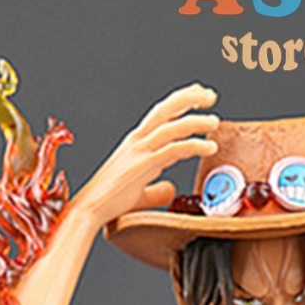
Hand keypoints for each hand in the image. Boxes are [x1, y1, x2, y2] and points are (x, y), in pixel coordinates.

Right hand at [74, 82, 219, 226]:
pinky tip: (210, 147)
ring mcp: (140, 151)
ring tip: (214, 121)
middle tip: (210, 95)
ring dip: (196, 121)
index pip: (161, 114)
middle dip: (189, 98)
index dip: (180, 102)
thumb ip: (156, 188)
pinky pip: (174, 149)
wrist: (90, 209)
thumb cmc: (110, 201)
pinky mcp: (144, 165)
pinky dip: (194, 145)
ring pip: (172, 126)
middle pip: (165, 109)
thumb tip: (172, 188)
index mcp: (135, 142)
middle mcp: (137, 140)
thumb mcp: (139, 191)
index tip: (199, 95)